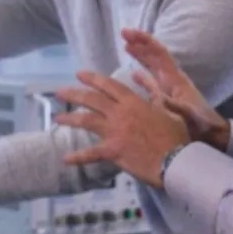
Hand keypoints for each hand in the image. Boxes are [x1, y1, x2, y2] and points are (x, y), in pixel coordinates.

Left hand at [52, 71, 189, 188]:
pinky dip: (77, 157)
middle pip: (92, 100)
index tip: (79, 74)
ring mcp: (114, 132)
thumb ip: (155, 95)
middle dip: (74, 94)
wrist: (176, 159)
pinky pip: (91, 154)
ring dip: (69, 119)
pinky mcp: (113, 151)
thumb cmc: (175, 135)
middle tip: (59, 92)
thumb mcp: (168, 109)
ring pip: (86, 121)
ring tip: (56, 118)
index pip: (109, 86)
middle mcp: (120, 113)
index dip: (93, 78)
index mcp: (133, 102)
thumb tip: (146, 79)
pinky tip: (65, 159)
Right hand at [122, 28, 229, 150]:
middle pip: (155, 55)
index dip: (144, 41)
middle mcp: (172, 79)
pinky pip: (153, 82)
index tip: (129, 34)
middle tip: (123, 34)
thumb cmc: (200, 125)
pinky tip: (133, 74)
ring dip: (141, 55)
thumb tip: (160, 99)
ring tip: (126, 47)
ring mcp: (170, 88)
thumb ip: (171, 105)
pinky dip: (143, 76)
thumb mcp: (185, 115)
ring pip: (153, 66)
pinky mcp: (168, 98)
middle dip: (140, 43)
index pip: (158, 53)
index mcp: (175, 80)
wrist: (212, 136)